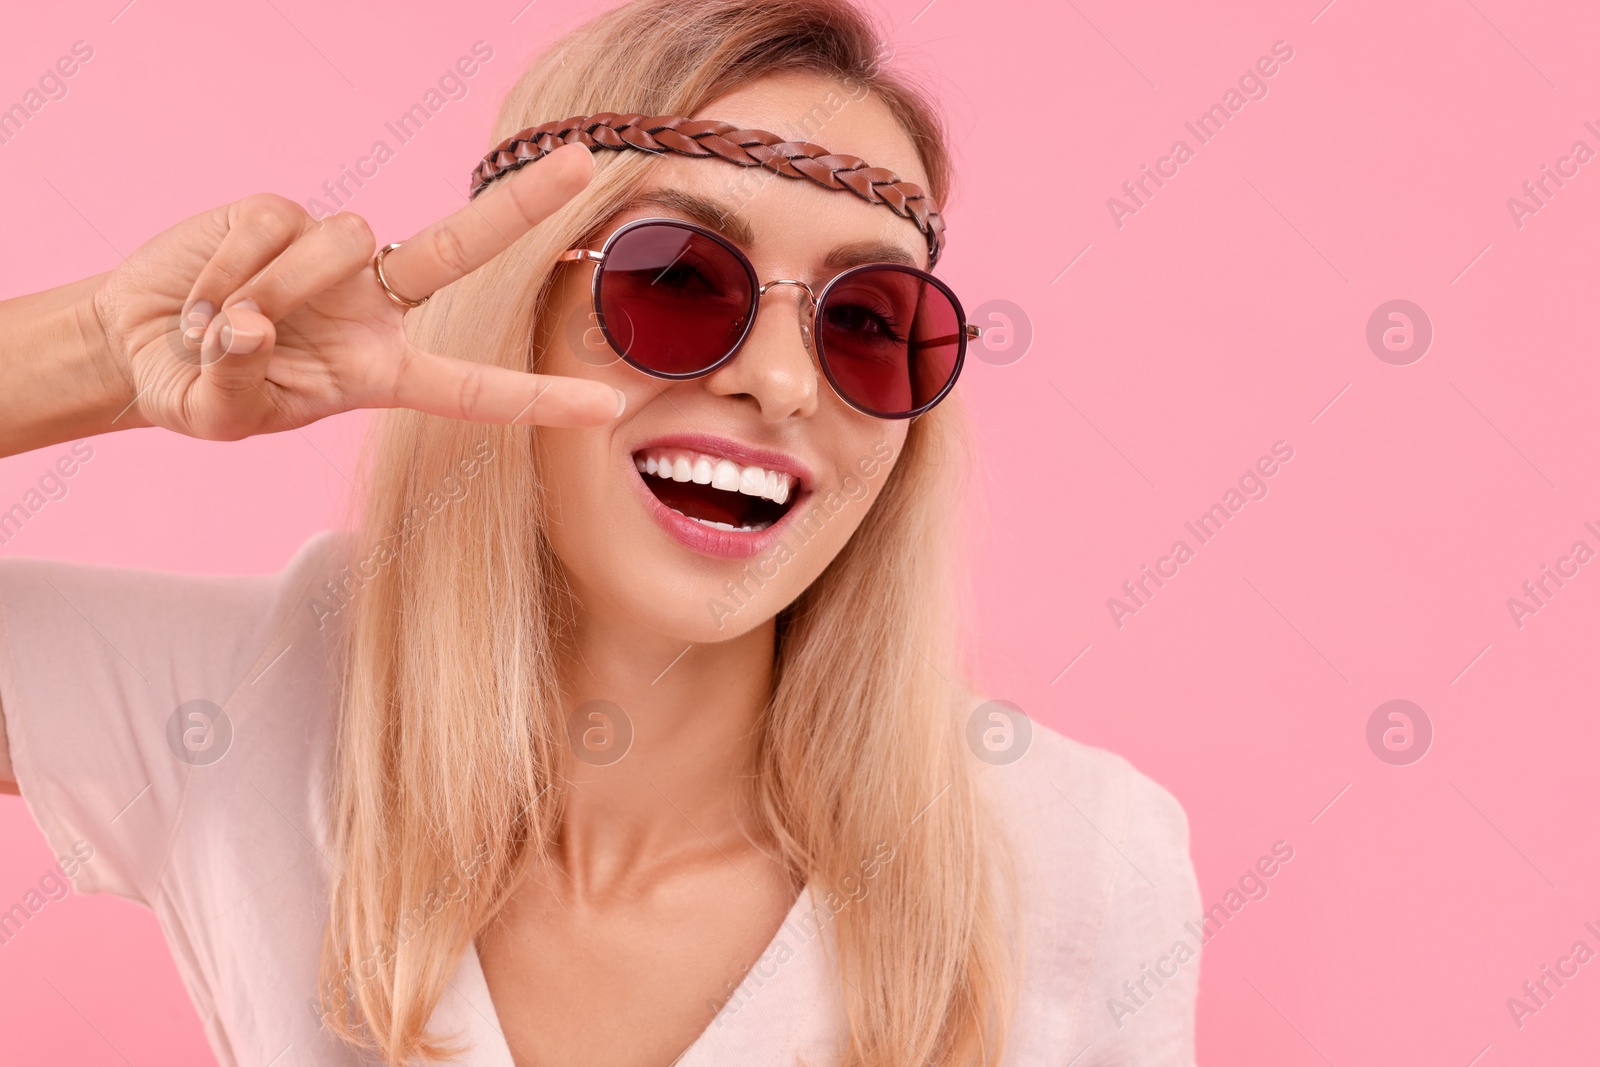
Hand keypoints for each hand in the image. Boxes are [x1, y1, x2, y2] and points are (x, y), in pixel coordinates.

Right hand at [91, 142, 620, 440]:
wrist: (138, 344)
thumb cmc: (197, 391)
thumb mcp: (216, 413)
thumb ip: (239, 383)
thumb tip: (252, 326)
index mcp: (382, 372)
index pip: (471, 388)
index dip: (537, 399)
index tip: (606, 407)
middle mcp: (375, 306)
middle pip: (461, 248)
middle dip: (521, 205)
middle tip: (582, 163)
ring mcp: (335, 255)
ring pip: (346, 238)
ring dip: (279, 286)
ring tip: (220, 328)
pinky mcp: (282, 213)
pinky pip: (275, 224)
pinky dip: (230, 265)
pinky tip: (202, 295)